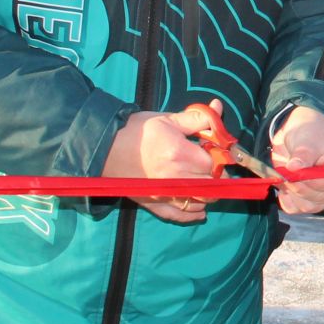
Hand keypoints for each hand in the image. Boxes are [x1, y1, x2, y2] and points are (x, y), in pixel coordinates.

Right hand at [106, 109, 217, 224]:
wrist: (105, 148)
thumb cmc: (136, 131)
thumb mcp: (167, 119)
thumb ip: (197, 118)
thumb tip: (218, 107)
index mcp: (179, 153)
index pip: (214, 162)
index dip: (219, 156)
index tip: (215, 152)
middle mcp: (175, 177)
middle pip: (210, 184)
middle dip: (216, 175)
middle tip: (212, 166)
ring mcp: (164, 194)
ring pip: (200, 202)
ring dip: (207, 194)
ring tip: (204, 182)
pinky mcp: (154, 204)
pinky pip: (179, 215)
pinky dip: (192, 214)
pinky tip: (200, 210)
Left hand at [270, 105, 323, 214]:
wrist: (298, 132)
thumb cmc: (310, 132)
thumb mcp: (307, 139)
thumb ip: (303, 154)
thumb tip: (294, 168)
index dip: (316, 182)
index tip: (298, 172)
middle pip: (321, 198)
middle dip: (300, 186)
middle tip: (287, 170)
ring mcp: (323, 193)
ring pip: (308, 206)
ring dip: (292, 192)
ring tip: (285, 173)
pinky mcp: (307, 198)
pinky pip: (296, 208)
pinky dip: (286, 198)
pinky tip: (283, 183)